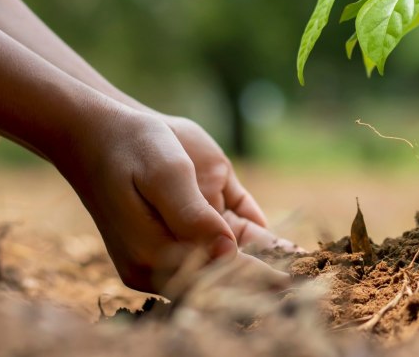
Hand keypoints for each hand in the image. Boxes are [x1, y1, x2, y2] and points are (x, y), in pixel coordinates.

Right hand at [56, 107, 290, 292]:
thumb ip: (191, 214)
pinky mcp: (201, 217)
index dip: (254, 281)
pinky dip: (264, 243)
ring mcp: (186, 239)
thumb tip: (226, 251)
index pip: (212, 276)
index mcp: (154, 256)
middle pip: (226, 277)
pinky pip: (237, 234)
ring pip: (235, 259)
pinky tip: (293, 254)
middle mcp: (170, 258)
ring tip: (313, 276)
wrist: (105, 129)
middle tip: (312, 289)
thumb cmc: (133, 147)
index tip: (291, 286)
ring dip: (272, 266)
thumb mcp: (163, 174)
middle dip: (268, 282)